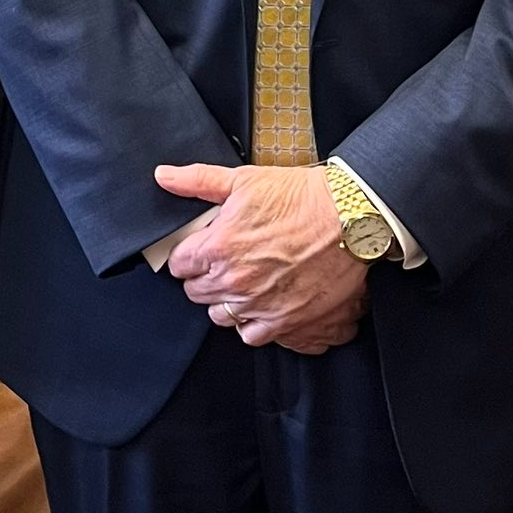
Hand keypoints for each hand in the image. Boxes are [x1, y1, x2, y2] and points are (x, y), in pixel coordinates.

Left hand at [155, 162, 366, 354]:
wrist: (348, 217)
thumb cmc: (300, 197)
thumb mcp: (243, 179)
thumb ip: (197, 180)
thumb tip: (164, 177)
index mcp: (218, 246)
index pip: (179, 265)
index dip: (188, 255)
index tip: (198, 249)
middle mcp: (234, 280)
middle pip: (195, 292)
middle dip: (204, 276)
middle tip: (222, 261)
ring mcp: (258, 304)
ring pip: (219, 315)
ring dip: (225, 300)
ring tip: (241, 282)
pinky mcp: (284, 320)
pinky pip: (250, 335)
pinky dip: (250, 322)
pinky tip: (259, 303)